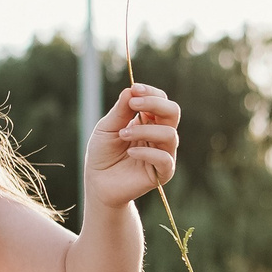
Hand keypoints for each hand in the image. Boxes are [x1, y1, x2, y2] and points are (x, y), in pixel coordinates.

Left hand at [85, 83, 179, 206]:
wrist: (98, 182)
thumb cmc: (102, 153)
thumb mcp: (106, 128)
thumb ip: (120, 111)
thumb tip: (131, 90)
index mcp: (149, 121)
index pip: (161, 100)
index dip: (150, 92)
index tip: (134, 89)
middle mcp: (160, 135)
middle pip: (173, 112)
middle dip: (155, 104)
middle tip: (134, 105)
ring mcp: (163, 153)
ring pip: (170, 134)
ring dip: (145, 130)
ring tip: (122, 134)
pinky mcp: (163, 173)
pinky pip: (164, 159)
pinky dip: (147, 152)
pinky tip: (130, 152)